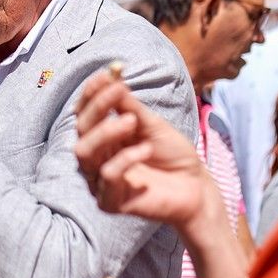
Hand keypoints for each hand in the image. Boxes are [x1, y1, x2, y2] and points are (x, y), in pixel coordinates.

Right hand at [73, 70, 208, 228]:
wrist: (196, 187)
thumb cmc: (172, 155)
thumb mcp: (152, 124)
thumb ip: (130, 106)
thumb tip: (113, 78)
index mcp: (102, 139)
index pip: (84, 114)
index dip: (91, 94)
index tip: (106, 75)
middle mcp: (96, 159)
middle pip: (80, 130)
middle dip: (97, 107)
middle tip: (119, 92)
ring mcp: (99, 182)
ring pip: (84, 153)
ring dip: (105, 132)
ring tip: (132, 121)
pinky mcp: (110, 202)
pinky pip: (107, 176)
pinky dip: (125, 159)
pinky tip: (145, 150)